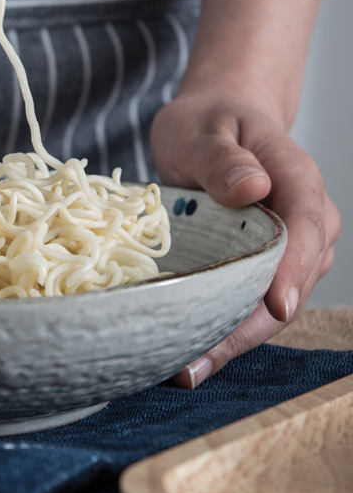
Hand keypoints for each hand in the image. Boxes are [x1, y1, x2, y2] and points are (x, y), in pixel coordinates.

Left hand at [150, 91, 340, 387]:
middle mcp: (307, 221)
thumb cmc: (208, 122)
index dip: (293, 270)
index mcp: (297, 181)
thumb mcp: (204, 130)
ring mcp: (290, 250)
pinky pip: (250, 303)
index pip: (308, 228)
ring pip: (272, 305)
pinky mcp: (263, 267)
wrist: (214, 123)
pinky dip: (222, 329)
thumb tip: (253, 189)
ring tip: (184, 369)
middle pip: (290, 282)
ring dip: (232, 339)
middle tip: (196, 363)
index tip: (274, 306)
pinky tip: (189, 354)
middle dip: (248, 327)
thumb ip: (224, 159)